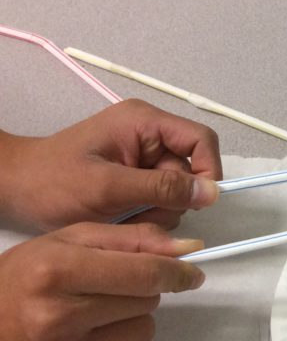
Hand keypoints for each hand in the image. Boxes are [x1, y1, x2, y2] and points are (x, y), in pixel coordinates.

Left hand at [0, 99, 222, 229]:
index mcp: (144, 123)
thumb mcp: (108, 186)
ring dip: (159, 212)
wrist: (15, 189)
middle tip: (139, 214)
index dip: (208, 171)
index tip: (196, 203)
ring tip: (124, 217)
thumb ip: (161, 188)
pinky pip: (162, 200)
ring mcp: (144, 158)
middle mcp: (150, 136)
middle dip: (173, 200)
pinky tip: (122, 218)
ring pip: (179, 191)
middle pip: (191, 170)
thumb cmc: (52, 182)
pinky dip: (148, 215)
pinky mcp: (137, 178)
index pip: (201, 141)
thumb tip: (212, 193)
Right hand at [0, 223, 205, 340]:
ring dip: (130, 323)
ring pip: (145, 332)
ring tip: (91, 320)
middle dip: (137, 293)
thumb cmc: (24, 280)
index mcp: (55, 273)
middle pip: (148, 302)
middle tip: (101, 294)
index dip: (177, 272)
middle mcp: (58, 318)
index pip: (145, 274)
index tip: (190, 274)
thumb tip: (188, 251)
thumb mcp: (68, 242)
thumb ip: (132, 239)